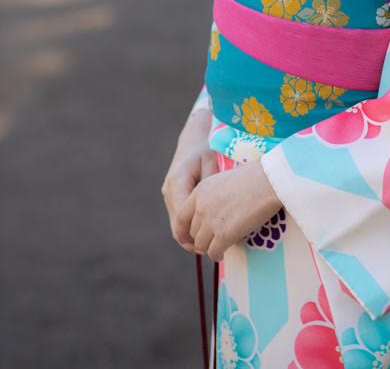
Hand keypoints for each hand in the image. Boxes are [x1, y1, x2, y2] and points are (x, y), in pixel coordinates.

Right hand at [161, 109, 218, 254]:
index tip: (213, 242)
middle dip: (193, 241)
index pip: (183, 217)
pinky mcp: (173, 197)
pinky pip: (179, 219)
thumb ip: (212, 186)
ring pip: (176, 225)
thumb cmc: (206, 150)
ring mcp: (169, 195)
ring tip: (211, 246)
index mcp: (177, 182)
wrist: (193, 139)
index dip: (196, 234)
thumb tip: (220, 211)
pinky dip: (190, 229)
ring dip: (191, 237)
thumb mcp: (212, 163)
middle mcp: (169, 191)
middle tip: (213, 251)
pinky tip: (206, 234)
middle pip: (177, 226)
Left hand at [174, 159, 282, 261]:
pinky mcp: (224, 234)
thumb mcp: (224, 181)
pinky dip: (217, 255)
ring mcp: (211, 221)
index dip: (184, 231)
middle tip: (210, 243)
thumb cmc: (254, 177)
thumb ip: (213, 197)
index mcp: (199, 191)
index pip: (181, 217)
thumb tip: (213, 213)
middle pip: (192, 233)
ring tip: (217, 249)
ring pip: (201, 245)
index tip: (189, 238)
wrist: (269, 180)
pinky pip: (214, 252)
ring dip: (208, 248)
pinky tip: (222, 253)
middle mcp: (201, 206)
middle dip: (200, 240)